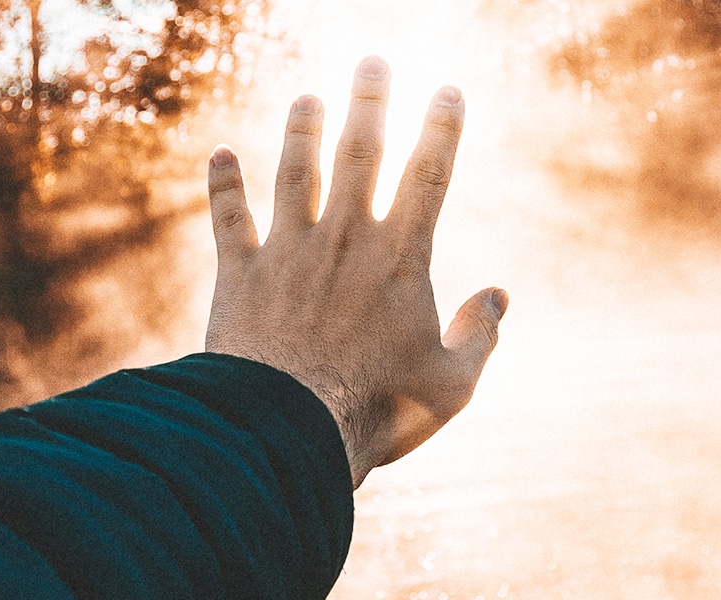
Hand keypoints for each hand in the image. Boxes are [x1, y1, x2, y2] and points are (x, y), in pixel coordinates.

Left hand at [204, 56, 507, 487]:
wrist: (286, 431)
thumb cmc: (378, 411)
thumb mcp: (452, 385)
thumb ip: (481, 336)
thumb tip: (500, 296)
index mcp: (400, 259)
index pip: (428, 176)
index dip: (441, 129)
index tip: (447, 89)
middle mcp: (343, 240)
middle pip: (358, 154)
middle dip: (368, 102)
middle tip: (370, 60)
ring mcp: (287, 252)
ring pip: (295, 173)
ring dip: (300, 131)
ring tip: (307, 97)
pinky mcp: (240, 275)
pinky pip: (229, 219)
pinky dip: (224, 185)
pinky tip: (220, 154)